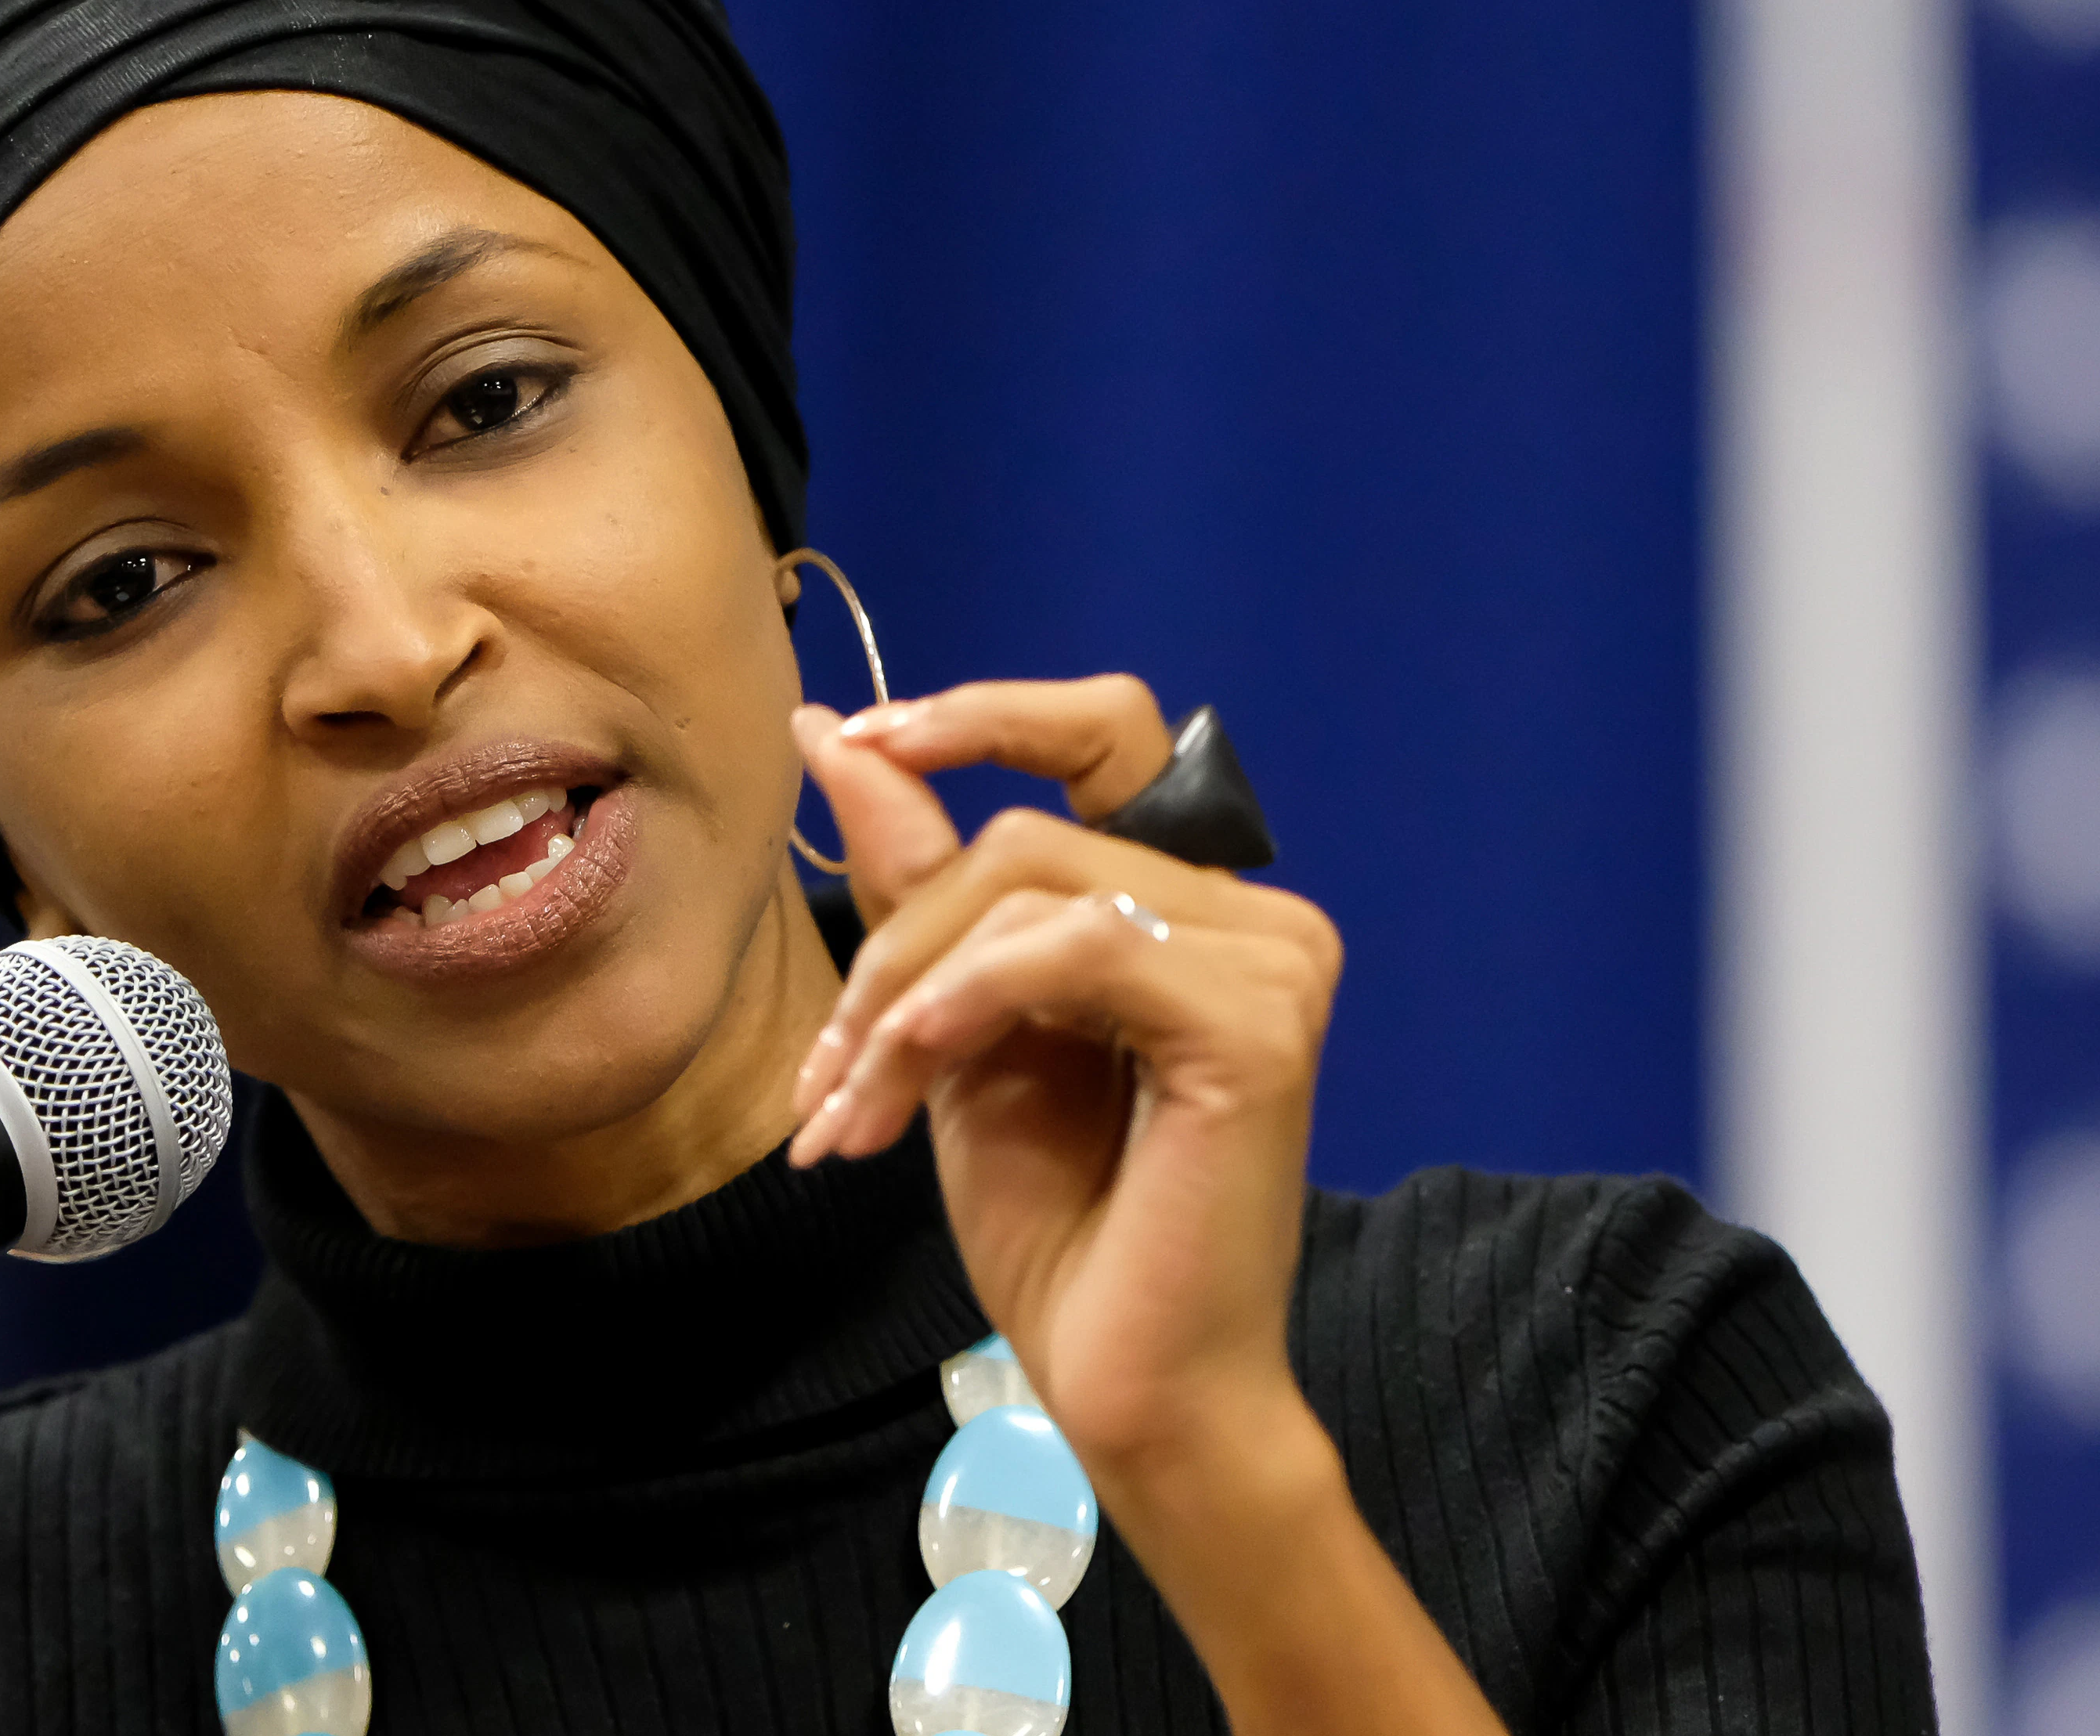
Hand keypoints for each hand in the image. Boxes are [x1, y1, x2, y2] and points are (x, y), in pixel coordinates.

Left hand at [786, 675, 1333, 1477]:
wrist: (1129, 1383)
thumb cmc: (1058, 1225)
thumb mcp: (953, 1027)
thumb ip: (920, 877)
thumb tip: (834, 729)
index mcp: (1195, 909)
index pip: (1106, 731)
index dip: (983, 716)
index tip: (864, 741)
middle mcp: (1257, 916)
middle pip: (1028, 833)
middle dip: (897, 943)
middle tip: (825, 1075)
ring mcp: (1274, 961)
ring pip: (1032, 886)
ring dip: (907, 997)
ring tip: (856, 1112)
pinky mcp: (1259, 1020)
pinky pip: (1073, 947)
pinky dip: (967, 999)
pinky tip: (912, 1075)